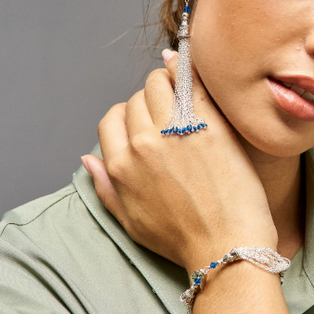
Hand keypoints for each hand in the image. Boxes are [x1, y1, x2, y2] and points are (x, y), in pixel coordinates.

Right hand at [82, 50, 277, 270]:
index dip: (128, 117)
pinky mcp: (211, 124)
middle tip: (170, 110)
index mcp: (121, 165)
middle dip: (150, 100)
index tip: (145, 122)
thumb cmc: (182, 238)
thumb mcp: (130, 221)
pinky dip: (189, 70)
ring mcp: (178, 130)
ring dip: (169, 83)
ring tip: (184, 95)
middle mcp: (144, 143)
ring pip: (160, 82)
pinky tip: (193, 68)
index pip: (112, 117)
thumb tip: (87, 159)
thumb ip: (105, 187)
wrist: (227, 245)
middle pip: (137, 97)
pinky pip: (192, 81)